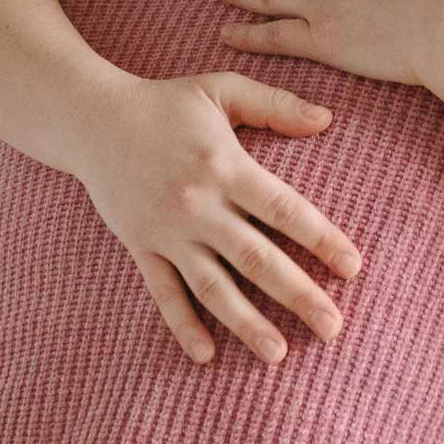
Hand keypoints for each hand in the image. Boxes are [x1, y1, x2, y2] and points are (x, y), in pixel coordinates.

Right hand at [62, 71, 365, 366]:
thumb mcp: (222, 89)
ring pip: (213, 286)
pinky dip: (183, 325)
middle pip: (257, 259)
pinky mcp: (141, 247)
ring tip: (279, 354)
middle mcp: (199, 205)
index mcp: (226, 166)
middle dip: (298, 295)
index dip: (322, 240)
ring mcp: (168, 232)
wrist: (90, 119)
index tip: (353, 268)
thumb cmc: (165, 103)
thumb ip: (276, 105)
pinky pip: (164, 293)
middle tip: (333, 327)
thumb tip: (328, 119)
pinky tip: (206, 355)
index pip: (284, 210)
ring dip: (247, 323)